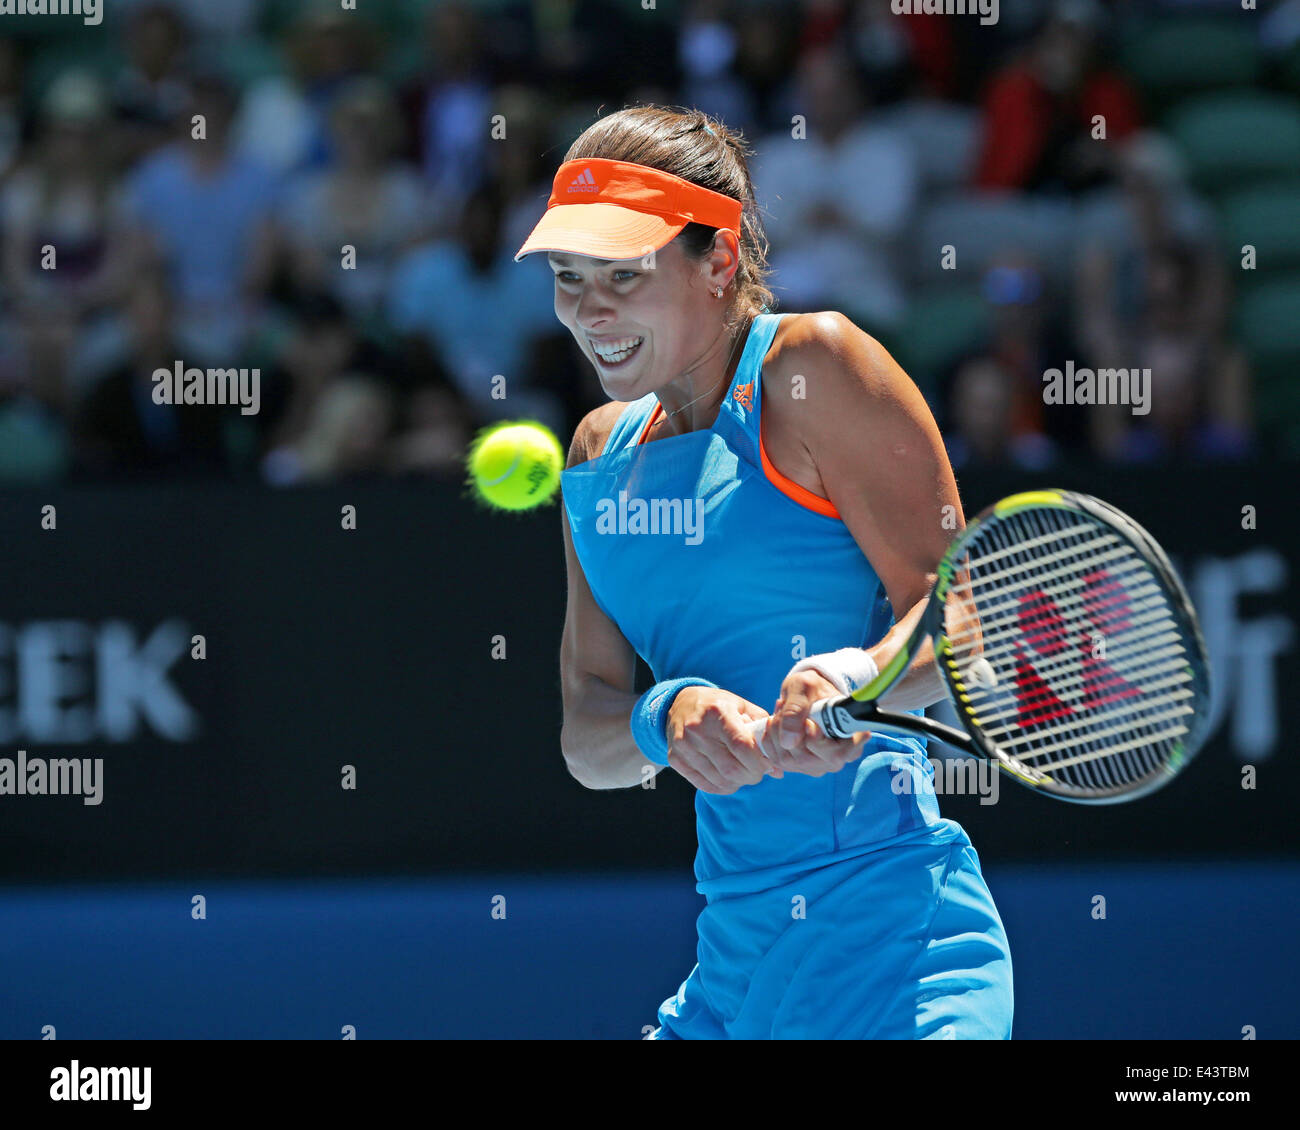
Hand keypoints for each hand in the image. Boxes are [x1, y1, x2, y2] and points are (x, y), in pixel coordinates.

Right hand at [665, 686, 779, 794]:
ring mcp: (683, 746)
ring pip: (720, 780)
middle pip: (732, 768)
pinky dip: (722, 787)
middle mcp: (697, 729)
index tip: (768, 764)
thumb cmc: (718, 705)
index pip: (743, 746)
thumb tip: (778, 769)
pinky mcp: (675, 759)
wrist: (679, 703)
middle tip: (758, 772)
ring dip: (738, 783)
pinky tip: (728, 778)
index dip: (760, 761)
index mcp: (717, 712)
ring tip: (744, 773)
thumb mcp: (742, 707)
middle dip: (752, 776)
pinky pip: (705, 785)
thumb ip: (762, 732)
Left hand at [752, 668, 869, 777]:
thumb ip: (796, 710)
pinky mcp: (799, 767)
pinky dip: (769, 740)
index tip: (808, 723)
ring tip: (781, 710)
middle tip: (784, 707)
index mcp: (851, 739)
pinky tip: (774, 722)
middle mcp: (837, 758)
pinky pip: (777, 760)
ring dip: (775, 734)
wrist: (808, 693)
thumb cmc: (812, 688)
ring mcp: (818, 765)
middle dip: (787, 732)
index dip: (817, 742)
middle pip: (806, 759)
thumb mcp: (804, 687)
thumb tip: (788, 742)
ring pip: (788, 760)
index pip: (836, 754)